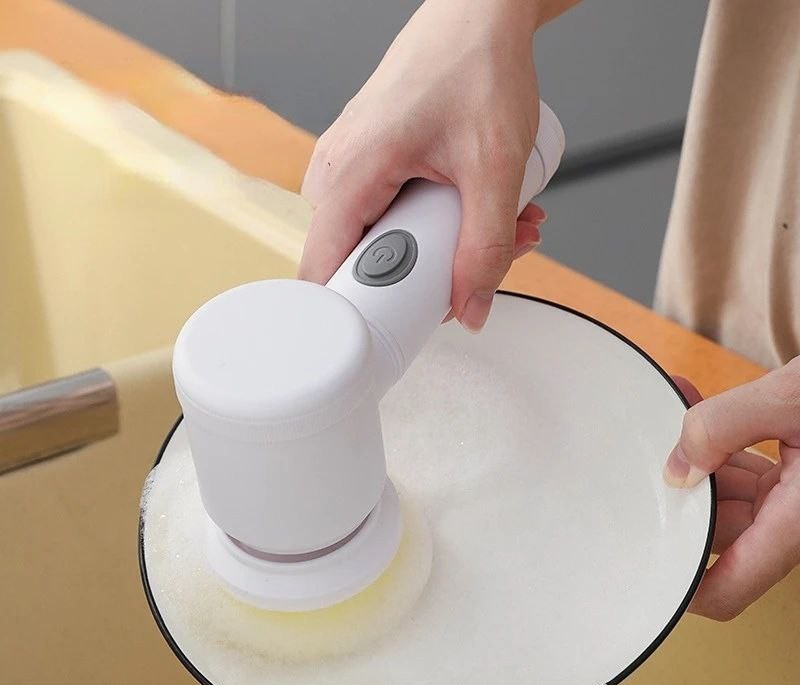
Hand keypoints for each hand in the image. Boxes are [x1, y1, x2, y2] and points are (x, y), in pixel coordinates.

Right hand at [299, 0, 544, 331]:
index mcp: (350, 174)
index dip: (354, 316)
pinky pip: (393, 216)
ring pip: (386, 243)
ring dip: (444, 249)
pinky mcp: (371, 166)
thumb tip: (471, 308)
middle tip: (483, 261)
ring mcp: (351, 170)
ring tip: (501, 224)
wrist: (479, 16)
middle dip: (429, 277)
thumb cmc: (476, 67)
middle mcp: (337, 174)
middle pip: (364, 265)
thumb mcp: (493, 168)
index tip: (390, 337)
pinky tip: (481, 207)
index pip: (323, 274)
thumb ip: (485, 248)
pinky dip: (439, 223)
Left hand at [664, 358, 799, 620]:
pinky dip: (719, 442)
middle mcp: (797, 518)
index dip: (684, 590)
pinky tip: (694, 402)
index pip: (728, 588)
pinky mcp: (798, 472)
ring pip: (727, 497)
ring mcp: (797, 496)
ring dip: (696, 458)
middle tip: (651, 455)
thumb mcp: (791, 398)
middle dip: (682, 494)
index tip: (645, 575)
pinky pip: (744, 468)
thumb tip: (678, 466)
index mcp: (798, 519)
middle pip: (719, 530)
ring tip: (673, 411)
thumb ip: (723, 427)